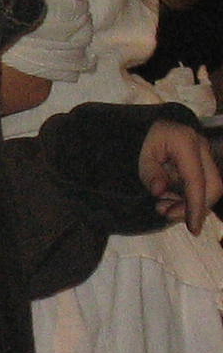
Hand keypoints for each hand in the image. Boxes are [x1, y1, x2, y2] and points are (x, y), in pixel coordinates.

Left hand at [139, 120, 222, 234]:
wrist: (150, 124)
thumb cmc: (144, 139)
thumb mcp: (140, 155)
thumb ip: (150, 174)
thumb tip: (160, 192)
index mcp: (186, 144)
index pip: (197, 181)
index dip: (196, 206)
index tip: (193, 228)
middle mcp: (202, 148)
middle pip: (212, 186)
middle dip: (194, 207)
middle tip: (166, 213)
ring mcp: (205, 154)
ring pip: (209, 187)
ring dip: (188, 203)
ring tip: (162, 206)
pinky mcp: (203, 162)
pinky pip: (202, 184)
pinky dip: (187, 197)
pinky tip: (169, 200)